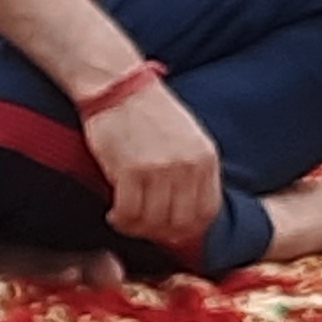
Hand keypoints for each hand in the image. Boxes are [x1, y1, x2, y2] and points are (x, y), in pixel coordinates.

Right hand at [86, 79, 222, 255]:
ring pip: (153, 221)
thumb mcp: (188, 138)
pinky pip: (128, 212)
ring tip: (126, 220)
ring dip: (138, 228)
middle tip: (144, 228)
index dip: (188, 228)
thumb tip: (188, 208)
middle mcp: (187, 167)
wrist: (119, 89)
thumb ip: (193, 170)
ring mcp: (160, 169)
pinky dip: (120, 220)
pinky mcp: (130, 170)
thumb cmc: (149, 113)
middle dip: (161, 232)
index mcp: (206, 159)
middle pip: (181, 222)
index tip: (170, 230)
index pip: (207, 212)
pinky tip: (114, 214)